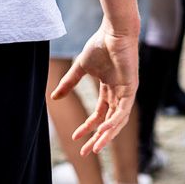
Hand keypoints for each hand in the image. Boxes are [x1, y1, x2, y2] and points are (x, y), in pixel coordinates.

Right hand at [51, 22, 138, 154]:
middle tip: (87, 152)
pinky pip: (124, 110)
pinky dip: (115, 122)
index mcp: (110, 88)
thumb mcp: (80, 68)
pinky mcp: (131, 87)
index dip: (88, 127)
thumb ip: (69, 83)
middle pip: (109, 122)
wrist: (113, 31)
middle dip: (98, 138)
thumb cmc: (100, 45)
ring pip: (118, 120)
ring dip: (107, 135)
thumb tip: (53, 97)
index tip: (75, 137)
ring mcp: (126, 91)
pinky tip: (104, 131)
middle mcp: (119, 92)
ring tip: (95, 147)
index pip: (100, 114)